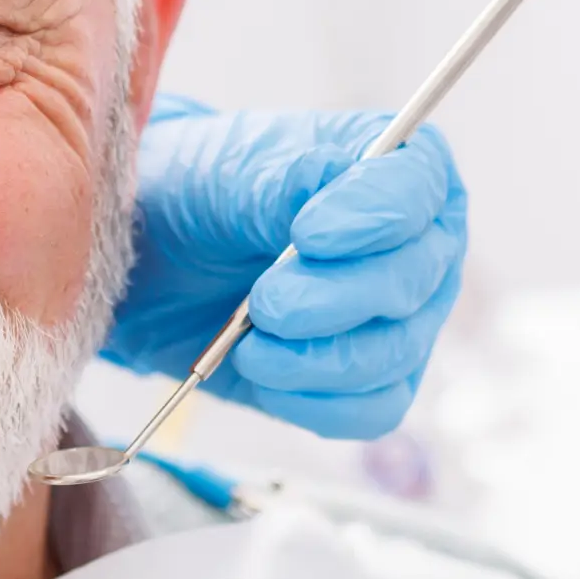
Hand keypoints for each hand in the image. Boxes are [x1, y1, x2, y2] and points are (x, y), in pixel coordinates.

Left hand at [105, 99, 470, 440]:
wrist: (159, 259)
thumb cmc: (207, 196)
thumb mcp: (236, 172)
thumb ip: (290, 181)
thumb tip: (329, 204)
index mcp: (400, 168)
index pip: (420, 190)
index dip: (374, 217)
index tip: (306, 234)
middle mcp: (419, 245)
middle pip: (412, 283)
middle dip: (333, 299)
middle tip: (265, 303)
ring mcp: (403, 319)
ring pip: (392, 355)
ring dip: (313, 358)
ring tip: (249, 345)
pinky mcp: (369, 380)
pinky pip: (370, 410)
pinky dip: (311, 401)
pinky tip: (265, 376)